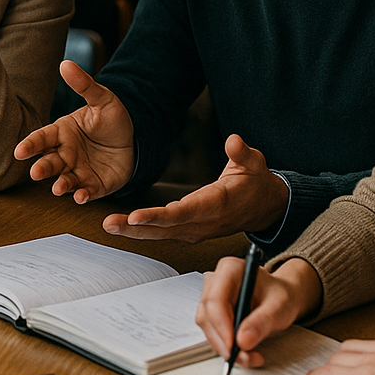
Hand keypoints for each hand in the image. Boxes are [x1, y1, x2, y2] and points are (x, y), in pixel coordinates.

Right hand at [13, 60, 134, 202]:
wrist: (135, 139)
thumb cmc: (112, 119)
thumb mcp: (101, 99)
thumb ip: (84, 85)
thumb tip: (65, 64)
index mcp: (62, 132)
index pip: (42, 138)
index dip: (30, 145)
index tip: (19, 152)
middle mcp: (66, 153)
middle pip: (49, 161)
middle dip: (41, 168)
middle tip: (35, 173)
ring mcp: (78, 171)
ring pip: (64, 179)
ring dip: (60, 185)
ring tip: (58, 188)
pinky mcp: (94, 185)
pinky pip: (85, 191)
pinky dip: (82, 196)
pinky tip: (80, 197)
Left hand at [102, 134, 289, 241]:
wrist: (266, 207)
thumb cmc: (257, 183)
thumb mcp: (255, 163)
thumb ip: (242, 153)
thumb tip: (233, 141)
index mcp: (216, 205)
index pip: (183, 213)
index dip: (158, 216)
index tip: (135, 217)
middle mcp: (203, 222)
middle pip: (165, 228)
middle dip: (135, 228)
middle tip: (109, 224)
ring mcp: (196, 229)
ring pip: (161, 233)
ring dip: (134, 232)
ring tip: (109, 225)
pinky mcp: (191, 230)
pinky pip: (164, 232)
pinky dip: (143, 231)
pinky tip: (123, 227)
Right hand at [196, 256, 322, 369]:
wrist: (281, 297)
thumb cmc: (280, 296)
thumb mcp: (280, 307)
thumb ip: (262, 322)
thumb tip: (243, 340)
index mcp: (231, 269)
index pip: (216, 298)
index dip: (221, 324)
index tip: (233, 345)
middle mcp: (216, 281)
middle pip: (207, 314)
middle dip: (223, 341)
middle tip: (244, 357)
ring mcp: (211, 296)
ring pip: (207, 326)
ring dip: (225, 347)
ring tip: (249, 357)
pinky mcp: (212, 312)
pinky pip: (212, 332)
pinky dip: (226, 347)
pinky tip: (244, 353)